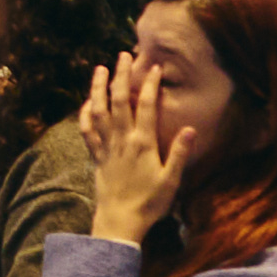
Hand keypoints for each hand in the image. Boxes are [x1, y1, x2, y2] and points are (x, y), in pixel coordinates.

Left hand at [79, 50, 184, 239]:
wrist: (120, 221)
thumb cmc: (150, 202)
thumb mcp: (171, 179)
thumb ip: (179, 153)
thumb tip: (191, 129)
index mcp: (142, 143)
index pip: (146, 106)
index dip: (149, 84)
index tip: (154, 67)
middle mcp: (121, 140)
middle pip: (118, 100)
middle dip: (120, 75)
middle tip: (123, 55)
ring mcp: (106, 147)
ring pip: (98, 110)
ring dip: (97, 88)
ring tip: (99, 68)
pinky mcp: (95, 156)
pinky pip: (86, 130)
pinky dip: (85, 114)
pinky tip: (87, 102)